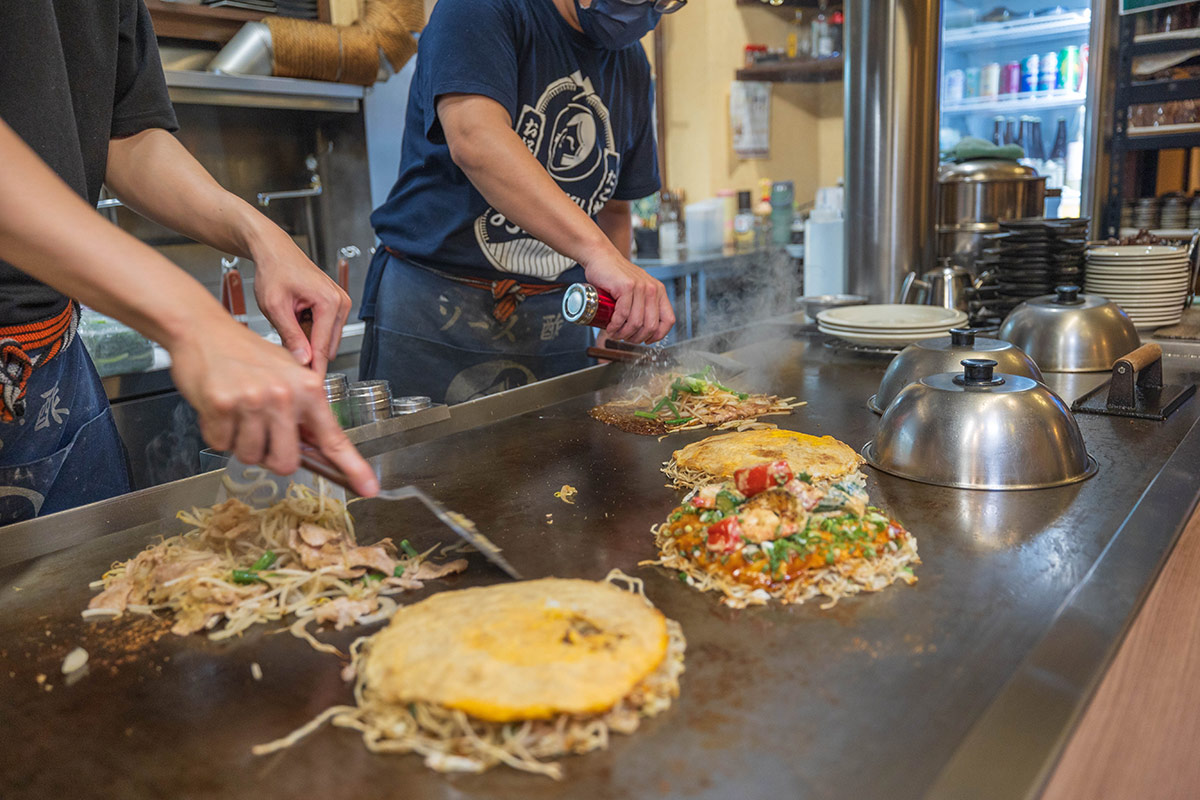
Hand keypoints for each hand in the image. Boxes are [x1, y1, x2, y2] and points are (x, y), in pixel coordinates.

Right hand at [169, 312, 378, 496]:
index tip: (369, 488)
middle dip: (271, 456)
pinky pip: (221, 444)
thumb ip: (305, 411)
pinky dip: (218, 433)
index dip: (353, 467)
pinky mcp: (221, 405)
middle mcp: (284, 396)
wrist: (204, 330)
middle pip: (286, 463)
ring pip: (250, 456)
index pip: (333, 438)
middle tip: (261, 432)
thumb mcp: (289, 375)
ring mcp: (253, 401)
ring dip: (241, 442)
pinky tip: (221, 408)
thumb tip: (318, 447)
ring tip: (239, 412)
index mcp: (308, 389)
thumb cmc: (247, 353)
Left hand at [250, 227, 350, 375]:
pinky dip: (309, 332)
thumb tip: (303, 361)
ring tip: (286, 326)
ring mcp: (340, 304)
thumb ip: (291, 335)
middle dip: (308, 354)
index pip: (323, 348)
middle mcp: (340, 303)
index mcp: (329, 302)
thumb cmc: (274, 270)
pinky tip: (293, 320)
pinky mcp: (335, 306)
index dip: (313, 369)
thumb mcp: (275, 306)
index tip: (309, 388)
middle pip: (327, 346)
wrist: (275, 251)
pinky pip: (324, 330)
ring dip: (307, 341)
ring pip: (325, 340)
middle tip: (283, 354)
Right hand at [581, 251, 674, 343]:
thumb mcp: (637, 289)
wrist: (601, 258)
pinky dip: (616, 325)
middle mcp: (653, 289)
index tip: (647, 340)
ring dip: (624, 334)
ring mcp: (640, 287)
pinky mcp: (626, 287)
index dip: (658, 335)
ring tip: (614, 334)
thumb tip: (643, 331)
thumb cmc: (616, 276)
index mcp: (659, 291)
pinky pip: (623, 314)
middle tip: (625, 339)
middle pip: (651, 325)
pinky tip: (611, 327)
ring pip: (636, 322)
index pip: (668, 320)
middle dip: (637, 338)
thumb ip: (643, 304)